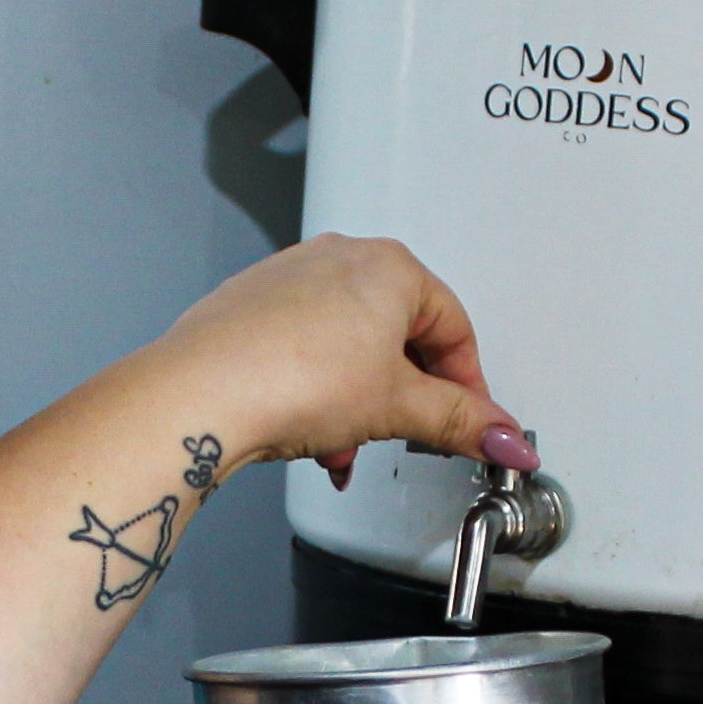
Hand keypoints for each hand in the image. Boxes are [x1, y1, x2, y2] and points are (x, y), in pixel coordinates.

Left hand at [152, 235, 534, 489]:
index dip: (469, 387)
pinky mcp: (251, 307)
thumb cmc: (291, 378)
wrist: (199, 393)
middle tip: (408, 435)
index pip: (455, 328)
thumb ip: (460, 422)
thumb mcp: (397, 407)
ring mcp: (289, 278)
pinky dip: (319, 392)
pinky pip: (306, 350)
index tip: (472, 426)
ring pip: (350, 348)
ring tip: (347, 445)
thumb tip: (503, 438)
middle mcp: (339, 258)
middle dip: (405, 398)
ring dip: (359, 404)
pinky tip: (310, 433)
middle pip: (400, 336)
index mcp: (389, 265)